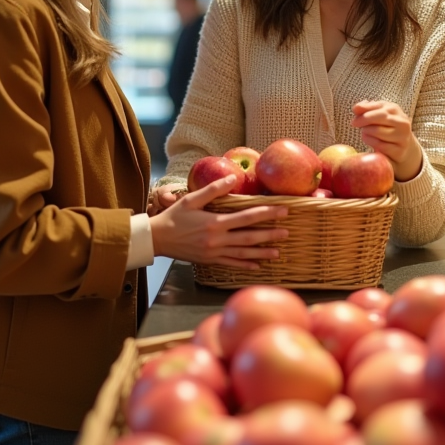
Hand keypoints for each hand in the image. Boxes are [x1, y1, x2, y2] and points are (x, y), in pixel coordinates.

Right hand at [149, 175, 288, 268]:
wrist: (157, 239)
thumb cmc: (173, 217)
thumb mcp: (191, 199)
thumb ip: (214, 189)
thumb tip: (233, 178)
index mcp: (215, 222)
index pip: (247, 217)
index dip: (266, 213)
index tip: (282, 210)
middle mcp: (217, 239)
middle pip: (249, 237)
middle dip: (270, 234)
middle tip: (287, 232)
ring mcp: (214, 252)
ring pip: (243, 253)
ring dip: (262, 252)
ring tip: (278, 252)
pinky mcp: (210, 261)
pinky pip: (231, 264)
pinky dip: (245, 265)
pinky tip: (257, 266)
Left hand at [351, 100, 422, 181]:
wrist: (402, 146)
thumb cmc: (385, 127)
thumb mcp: (377, 115)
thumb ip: (366, 109)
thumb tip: (356, 107)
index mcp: (395, 110)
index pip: (378, 106)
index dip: (364, 109)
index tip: (354, 113)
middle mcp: (402, 122)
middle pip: (380, 116)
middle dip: (364, 119)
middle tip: (354, 123)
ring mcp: (402, 137)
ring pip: (378, 131)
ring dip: (366, 132)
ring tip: (365, 132)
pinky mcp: (399, 150)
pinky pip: (379, 144)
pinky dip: (370, 142)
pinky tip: (368, 140)